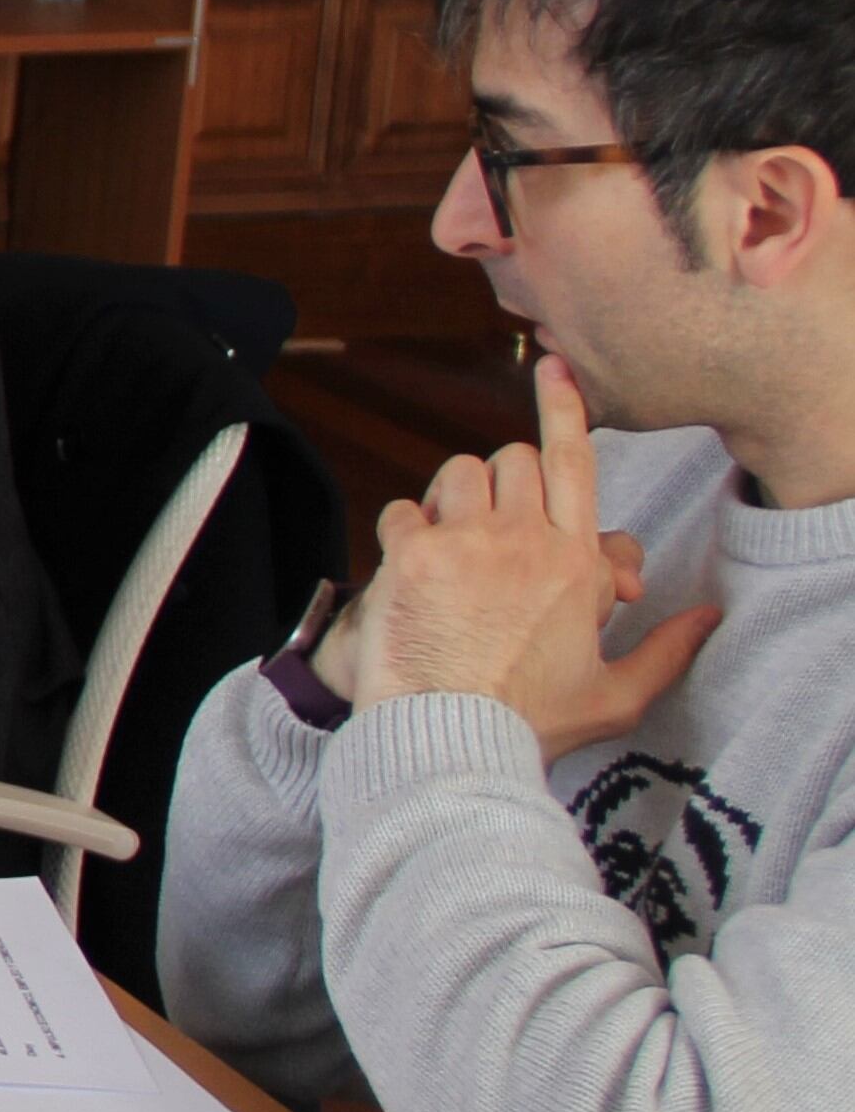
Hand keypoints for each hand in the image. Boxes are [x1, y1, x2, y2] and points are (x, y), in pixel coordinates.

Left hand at [343, 357, 719, 756]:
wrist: (452, 744)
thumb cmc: (531, 722)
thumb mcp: (615, 694)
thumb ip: (666, 650)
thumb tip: (708, 616)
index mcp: (576, 564)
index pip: (576, 465)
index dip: (566, 408)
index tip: (557, 367)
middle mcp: (524, 540)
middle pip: (514, 459)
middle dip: (509, 481)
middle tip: (500, 529)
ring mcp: (465, 544)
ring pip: (459, 473)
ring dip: (458, 498)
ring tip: (458, 545)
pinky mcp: (410, 558)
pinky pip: (403, 509)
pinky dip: (405, 529)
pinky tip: (410, 567)